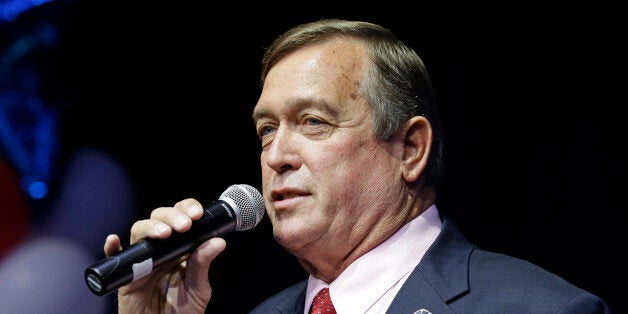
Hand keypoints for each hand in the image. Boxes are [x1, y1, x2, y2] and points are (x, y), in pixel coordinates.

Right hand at [103, 198, 226, 313]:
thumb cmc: (182, 311)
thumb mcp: (198, 288)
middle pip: (160, 218)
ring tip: (164, 233)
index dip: (187, 209)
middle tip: (184, 225)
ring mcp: (142, 260)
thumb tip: (218, 241)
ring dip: (150, 227)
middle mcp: (161, 249)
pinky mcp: (126, 275)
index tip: (198, 214)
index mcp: (181, 247)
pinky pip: (114, 258)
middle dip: (171, 216)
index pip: (182, 218)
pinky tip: (114, 241)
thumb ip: (203, 264)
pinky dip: (112, 248)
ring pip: (139, 231)